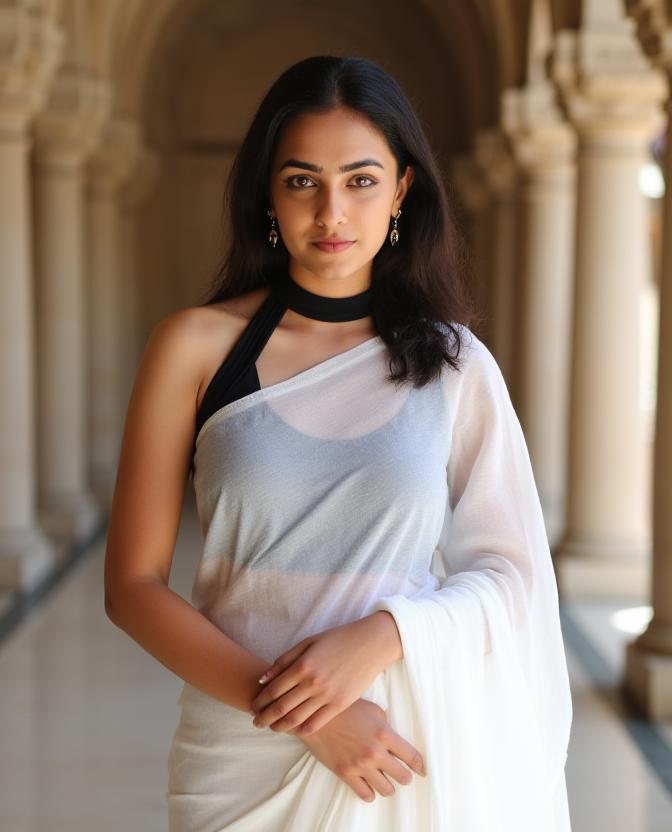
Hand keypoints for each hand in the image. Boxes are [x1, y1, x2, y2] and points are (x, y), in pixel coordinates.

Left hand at [250, 613, 401, 735]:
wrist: (370, 644)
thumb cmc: (337, 639)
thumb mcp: (308, 642)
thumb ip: (284, 660)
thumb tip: (263, 678)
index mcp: (303, 665)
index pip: (273, 690)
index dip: (259, 701)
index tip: (252, 707)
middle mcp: (313, 683)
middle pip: (281, 707)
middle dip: (264, 717)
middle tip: (255, 723)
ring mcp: (327, 696)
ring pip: (296, 718)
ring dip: (280, 726)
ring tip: (272, 728)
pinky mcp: (340, 705)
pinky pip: (316, 723)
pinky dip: (301, 730)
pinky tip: (294, 730)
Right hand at [292, 698, 425, 802]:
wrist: (316, 716)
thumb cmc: (345, 709)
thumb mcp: (372, 709)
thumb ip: (386, 725)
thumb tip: (394, 738)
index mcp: (384, 733)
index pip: (412, 757)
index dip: (420, 765)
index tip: (422, 769)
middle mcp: (375, 752)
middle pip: (403, 777)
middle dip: (404, 775)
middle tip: (400, 772)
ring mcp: (360, 765)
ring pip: (387, 790)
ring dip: (388, 785)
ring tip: (384, 778)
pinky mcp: (346, 774)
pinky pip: (365, 795)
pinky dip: (370, 792)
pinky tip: (369, 784)